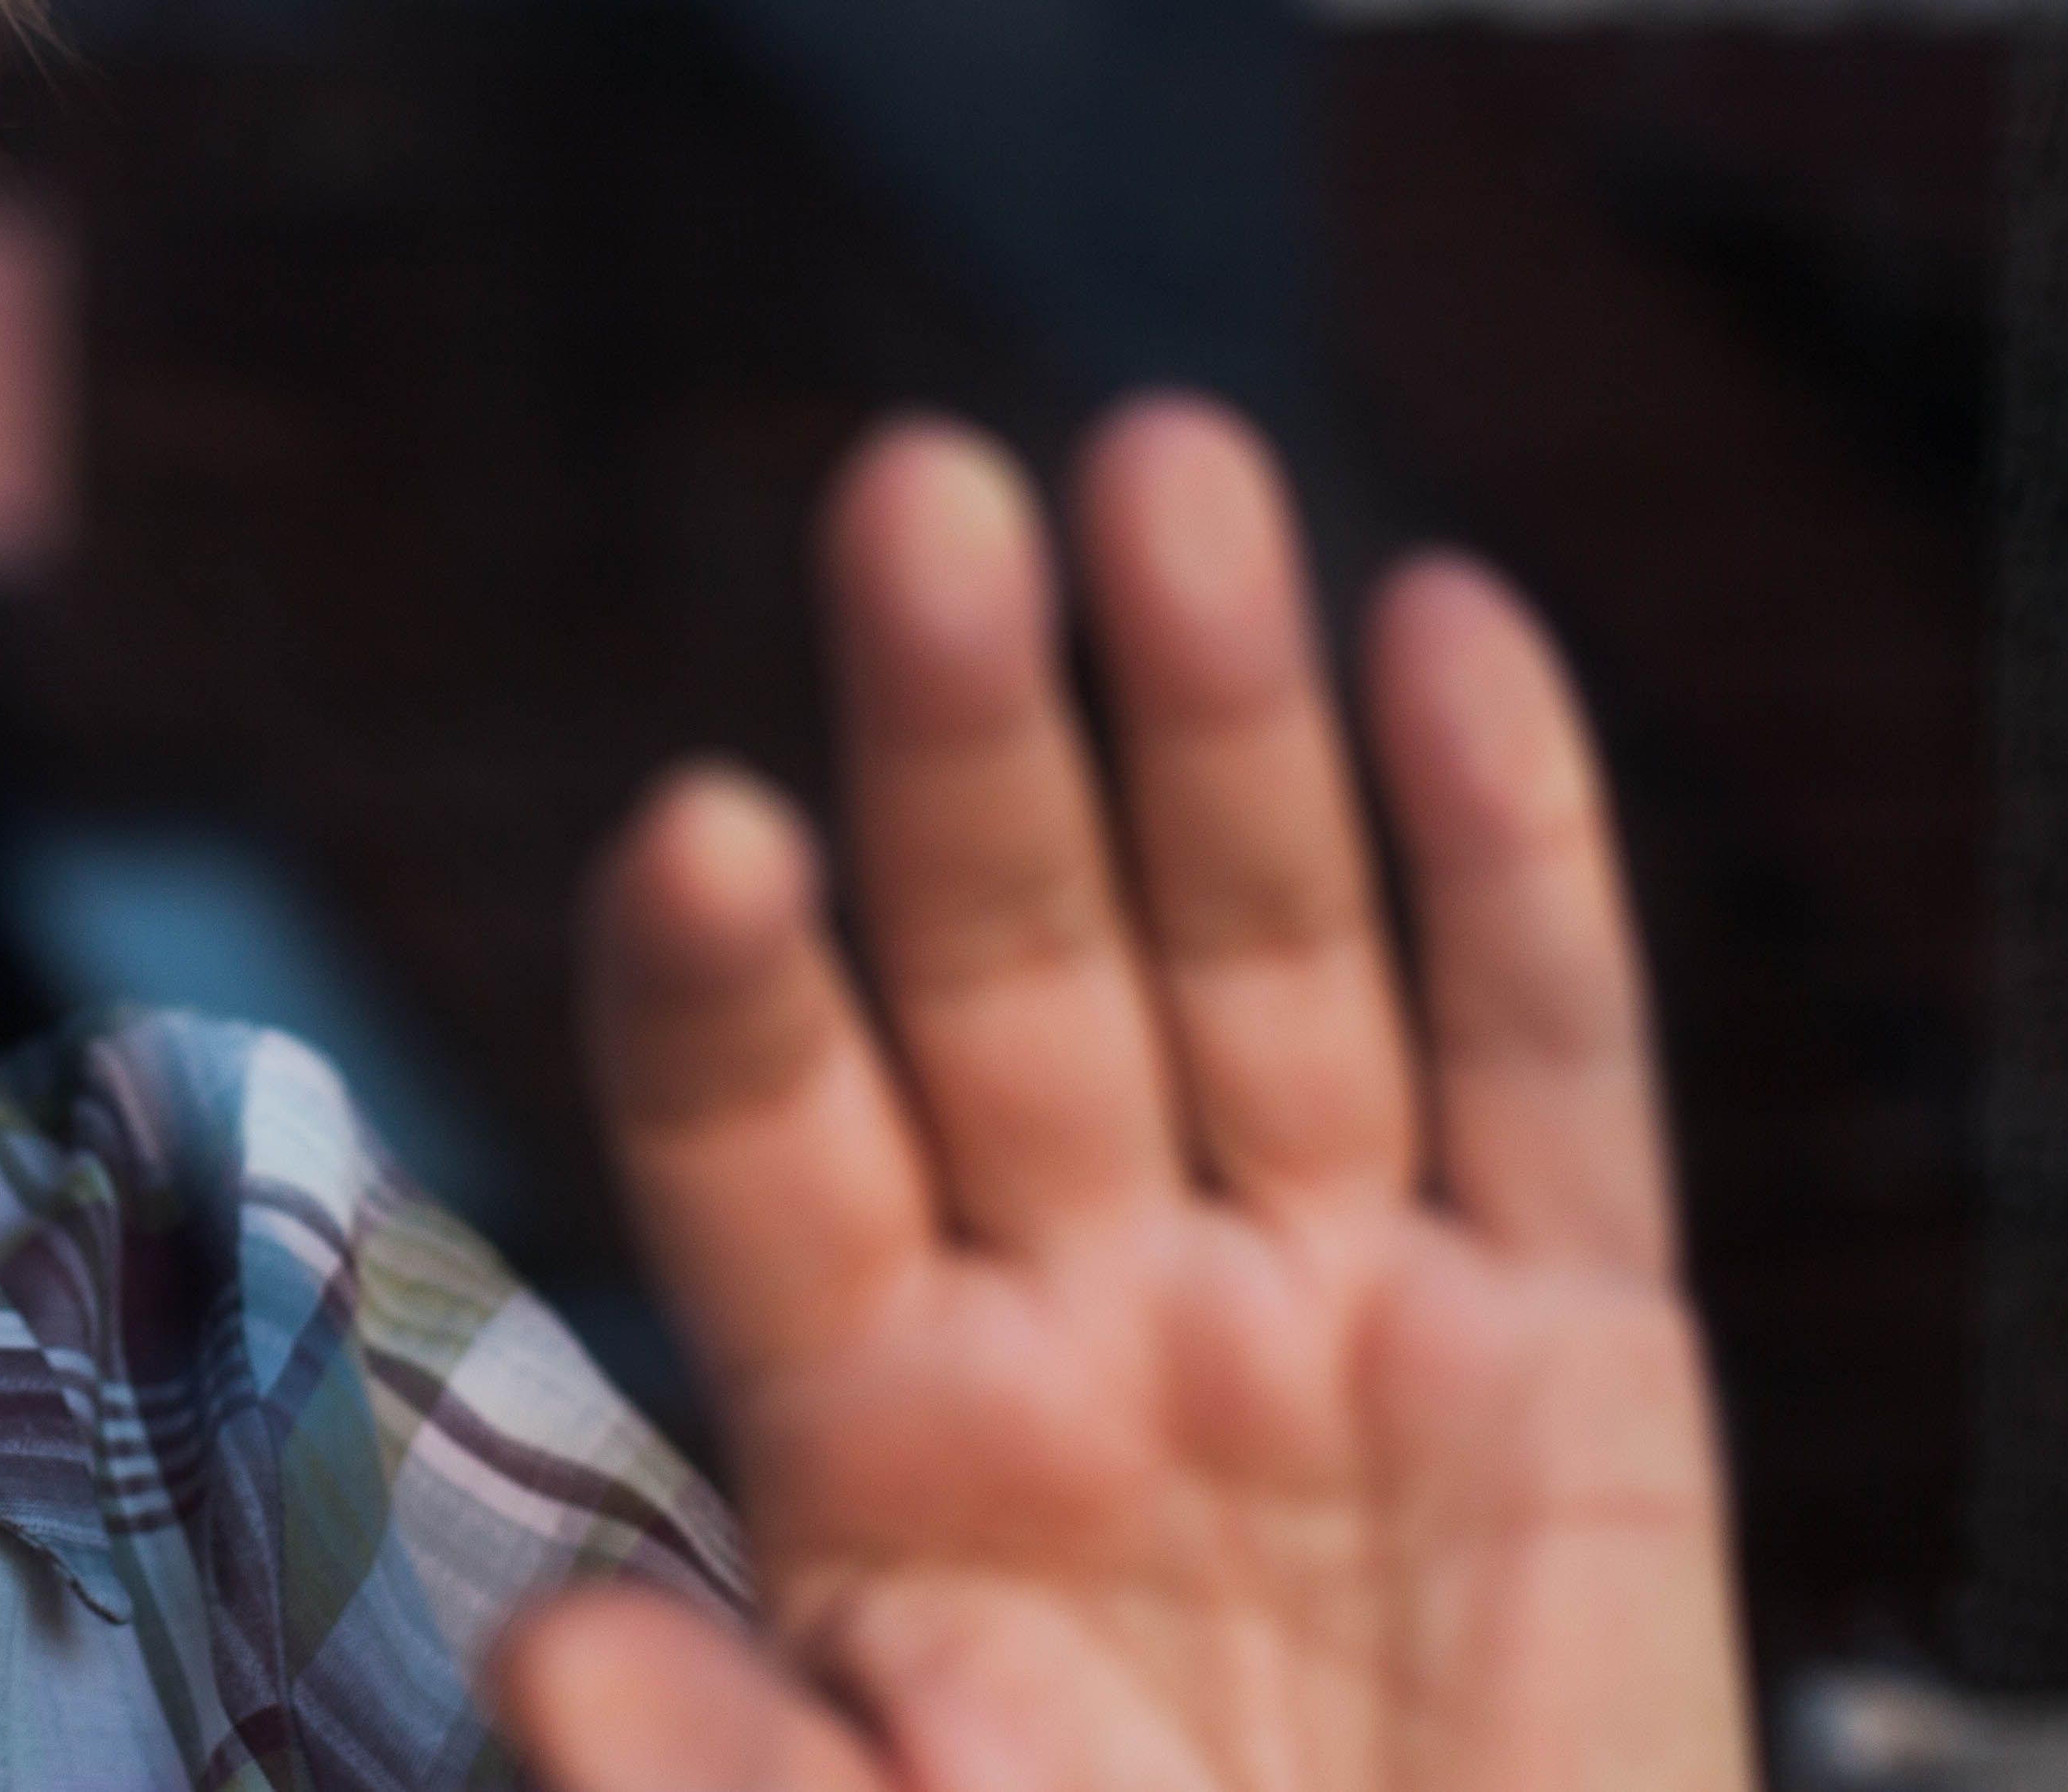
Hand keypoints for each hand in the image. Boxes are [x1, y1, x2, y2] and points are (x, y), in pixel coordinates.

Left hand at [496, 400, 1752, 1791]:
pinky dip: (1513, 856)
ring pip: (1260, 953)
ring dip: (1214, 714)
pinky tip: (1444, 630)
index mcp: (869, 1423)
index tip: (698, 832)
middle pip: (997, 969)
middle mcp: (1080, 1309)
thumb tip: (559, 1654)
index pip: (752, 1129)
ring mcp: (1324, 1305)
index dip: (720, 981)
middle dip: (962, 738)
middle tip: (917, 491)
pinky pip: (1545, 1070)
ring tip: (1161, 468)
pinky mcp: (1568, 1353)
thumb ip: (721, 1785)